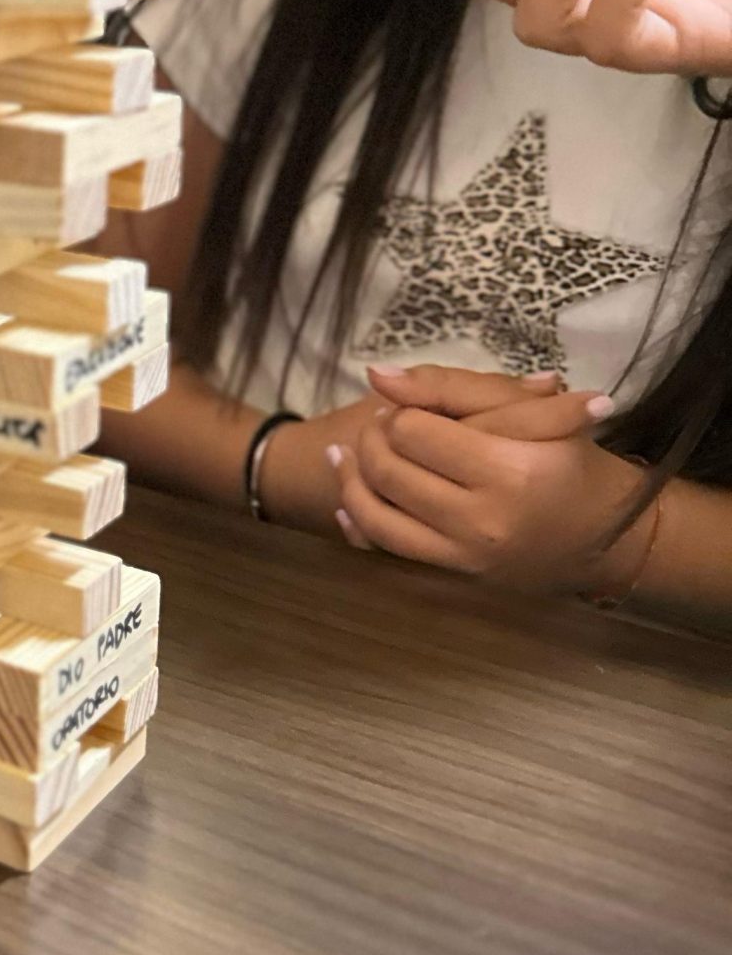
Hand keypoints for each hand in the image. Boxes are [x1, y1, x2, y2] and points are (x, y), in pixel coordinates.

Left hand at [263, 367, 604, 539]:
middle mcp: (485, 521)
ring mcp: (467, 558)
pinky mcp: (457, 581)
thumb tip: (376, 373)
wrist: (610, 540)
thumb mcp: (533, 411)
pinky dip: (359, 523)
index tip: (403, 406)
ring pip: (376, 517)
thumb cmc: (572, 465)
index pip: (414, 432)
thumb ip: (454, 387)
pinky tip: (350, 500)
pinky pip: (387, 554)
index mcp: (511, 470)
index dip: (397, 412)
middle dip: (370, 441)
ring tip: (345, 454)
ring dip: (350, 480)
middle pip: (389, 472)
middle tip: (376, 425)